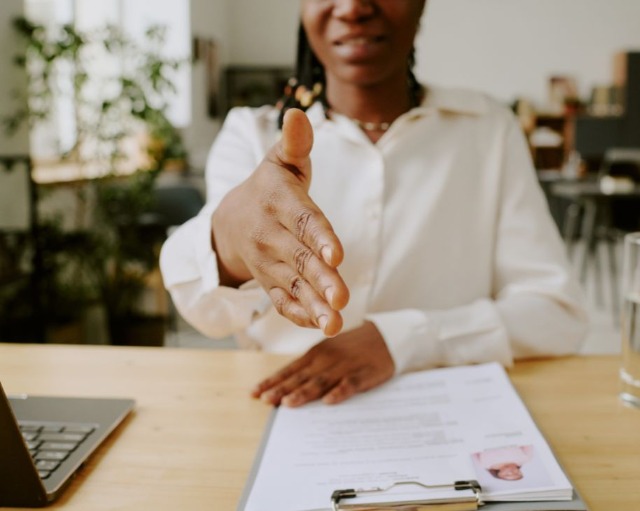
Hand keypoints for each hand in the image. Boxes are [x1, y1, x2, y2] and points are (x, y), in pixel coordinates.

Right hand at [211, 108, 348, 336]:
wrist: (231, 221)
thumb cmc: (269, 188)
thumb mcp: (279, 161)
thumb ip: (295, 143)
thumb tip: (298, 113)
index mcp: (278, 203)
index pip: (301, 220)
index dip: (318, 237)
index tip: (335, 253)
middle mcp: (271, 236)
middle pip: (300, 259)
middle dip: (321, 279)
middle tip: (341, 297)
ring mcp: (269, 263)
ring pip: (293, 286)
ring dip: (313, 306)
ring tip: (334, 323)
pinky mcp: (270, 282)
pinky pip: (282, 301)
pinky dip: (298, 315)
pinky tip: (318, 328)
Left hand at [251, 322, 395, 406]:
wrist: (385, 336)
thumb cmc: (351, 348)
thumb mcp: (327, 352)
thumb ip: (309, 369)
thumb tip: (284, 389)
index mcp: (316, 354)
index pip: (290, 370)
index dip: (273, 381)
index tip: (255, 393)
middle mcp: (327, 359)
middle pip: (302, 376)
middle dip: (282, 389)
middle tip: (265, 401)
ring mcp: (346, 366)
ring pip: (322, 381)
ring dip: (304, 392)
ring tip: (288, 403)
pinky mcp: (365, 373)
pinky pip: (351, 383)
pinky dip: (340, 392)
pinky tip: (329, 401)